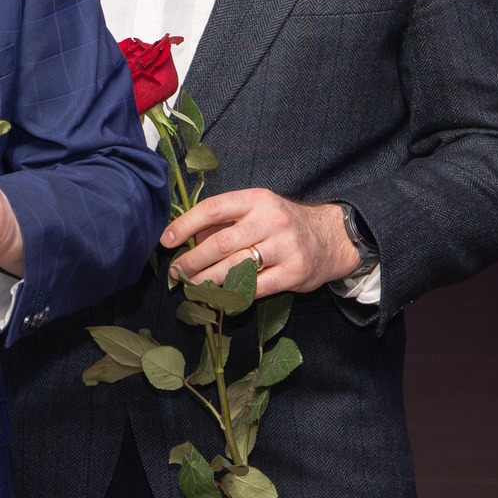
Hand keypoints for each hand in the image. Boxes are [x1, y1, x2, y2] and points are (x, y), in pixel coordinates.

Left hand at [165, 189, 358, 298]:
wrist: (330, 238)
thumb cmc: (282, 224)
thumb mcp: (256, 210)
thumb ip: (224, 221)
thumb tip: (185, 236)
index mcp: (256, 200)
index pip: (213, 209)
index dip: (185, 225)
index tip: (166, 240)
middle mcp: (271, 220)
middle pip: (221, 243)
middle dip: (193, 260)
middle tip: (176, 272)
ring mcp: (285, 247)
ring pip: (235, 268)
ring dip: (208, 280)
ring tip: (191, 286)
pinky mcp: (294, 273)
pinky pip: (256, 288)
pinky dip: (233, 295)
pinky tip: (219, 298)